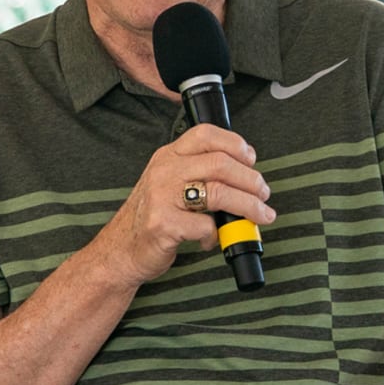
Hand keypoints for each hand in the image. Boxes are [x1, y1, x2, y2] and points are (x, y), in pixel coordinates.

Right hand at [87, 123, 276, 285]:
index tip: (251, 159)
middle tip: (263, 193)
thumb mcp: (168, 184)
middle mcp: (164, 172)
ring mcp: (162, 198)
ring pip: (219, 193)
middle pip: (220, 164)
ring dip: (248, 206)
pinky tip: (211, 239)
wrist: (121, 250)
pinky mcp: (164, 225)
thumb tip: (245, 175)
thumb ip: (198, 173)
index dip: (236, 144)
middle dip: (251, 180)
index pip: (205, 134)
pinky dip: (217, 235)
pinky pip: (206, 226)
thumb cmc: (152, 217)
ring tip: (259, 215)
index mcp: (168, 157)